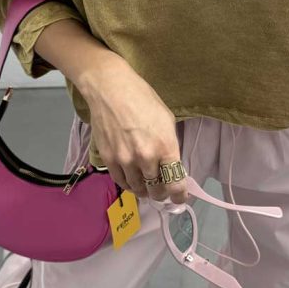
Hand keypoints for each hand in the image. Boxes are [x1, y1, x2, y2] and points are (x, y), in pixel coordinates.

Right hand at [78, 54, 188, 205]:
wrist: (111, 90)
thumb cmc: (143, 99)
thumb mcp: (167, 120)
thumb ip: (170, 146)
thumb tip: (171, 165)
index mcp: (165, 147)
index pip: (175, 184)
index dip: (179, 196)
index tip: (180, 197)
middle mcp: (146, 158)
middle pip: (157, 190)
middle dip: (162, 193)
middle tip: (162, 190)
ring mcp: (125, 160)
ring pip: (138, 189)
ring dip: (145, 190)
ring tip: (147, 186)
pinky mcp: (109, 159)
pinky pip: (121, 182)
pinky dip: (129, 184)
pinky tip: (133, 180)